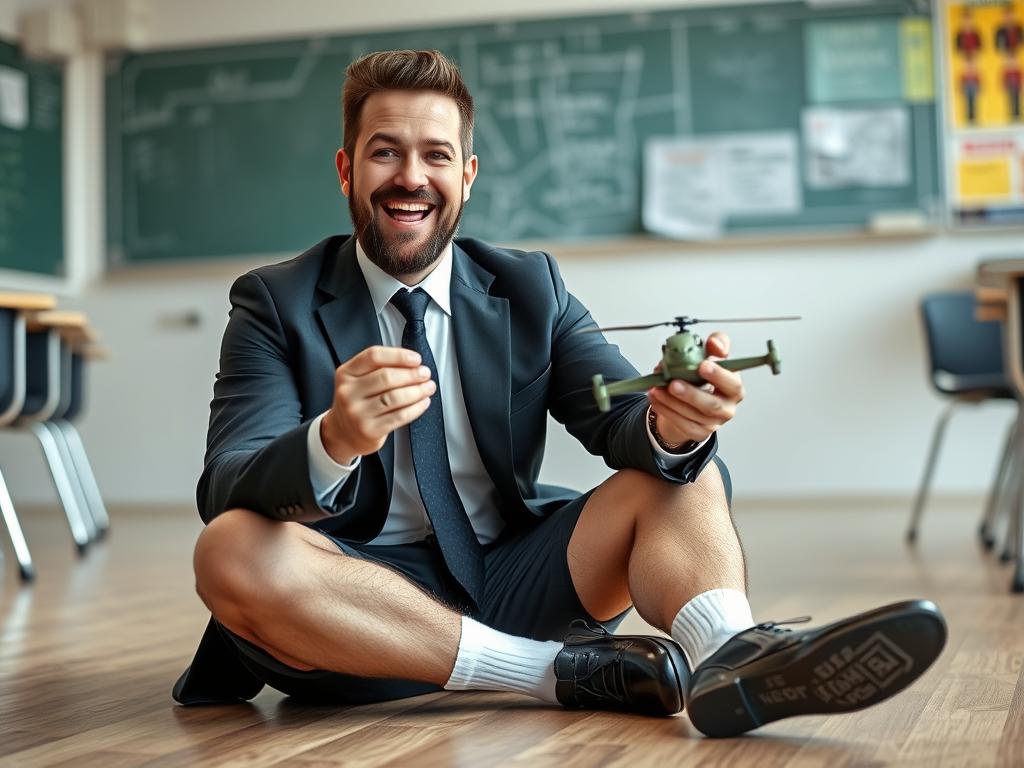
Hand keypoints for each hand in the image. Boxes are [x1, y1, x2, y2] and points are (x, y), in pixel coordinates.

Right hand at [320, 345, 435, 463]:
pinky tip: (423, 402)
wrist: (343, 434)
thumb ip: (378, 368)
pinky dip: (416, 408)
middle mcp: (348, 392)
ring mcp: (358, 413)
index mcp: (346, 373)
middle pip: (386, 377)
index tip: (416, 359)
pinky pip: (399, 416)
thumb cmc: (357, 402)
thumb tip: (413, 363)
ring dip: (417, 391)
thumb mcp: (357, 380)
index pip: (374, 356)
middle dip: (412, 374)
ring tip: (428, 387)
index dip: (398, 355)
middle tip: (425, 373)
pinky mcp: (369, 430)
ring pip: (395, 397)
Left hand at [647, 332, 744, 446]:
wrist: (692, 400)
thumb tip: (715, 342)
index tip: (702, 365)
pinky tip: (656, 398)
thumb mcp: (711, 357)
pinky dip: (666, 410)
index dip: (719, 375)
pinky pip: (681, 424)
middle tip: (673, 383)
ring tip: (657, 388)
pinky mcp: (698, 432)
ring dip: (672, 401)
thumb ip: (717, 345)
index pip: (732, 384)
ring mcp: (713, 423)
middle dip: (691, 394)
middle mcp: (727, 407)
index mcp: (733, 388)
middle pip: (711, 404)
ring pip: (693, 415)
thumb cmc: (703, 378)